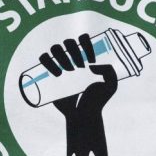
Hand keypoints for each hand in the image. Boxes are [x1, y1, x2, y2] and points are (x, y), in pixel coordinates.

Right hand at [45, 33, 118, 155]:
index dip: (86, 43)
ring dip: (60, 55)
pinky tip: (57, 73)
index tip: (92, 60)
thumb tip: (91, 66)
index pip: (83, 40)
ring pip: (55, 49)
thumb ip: (110, 72)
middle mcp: (72, 58)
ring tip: (68, 71)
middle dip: (74, 51)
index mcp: (86, 57)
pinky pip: (44, 60)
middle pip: (68, 43)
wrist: (83, 115)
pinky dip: (47, 61)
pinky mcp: (49, 75)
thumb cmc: (97, 100)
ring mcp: (60, 65)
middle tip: (81, 67)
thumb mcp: (111, 85)